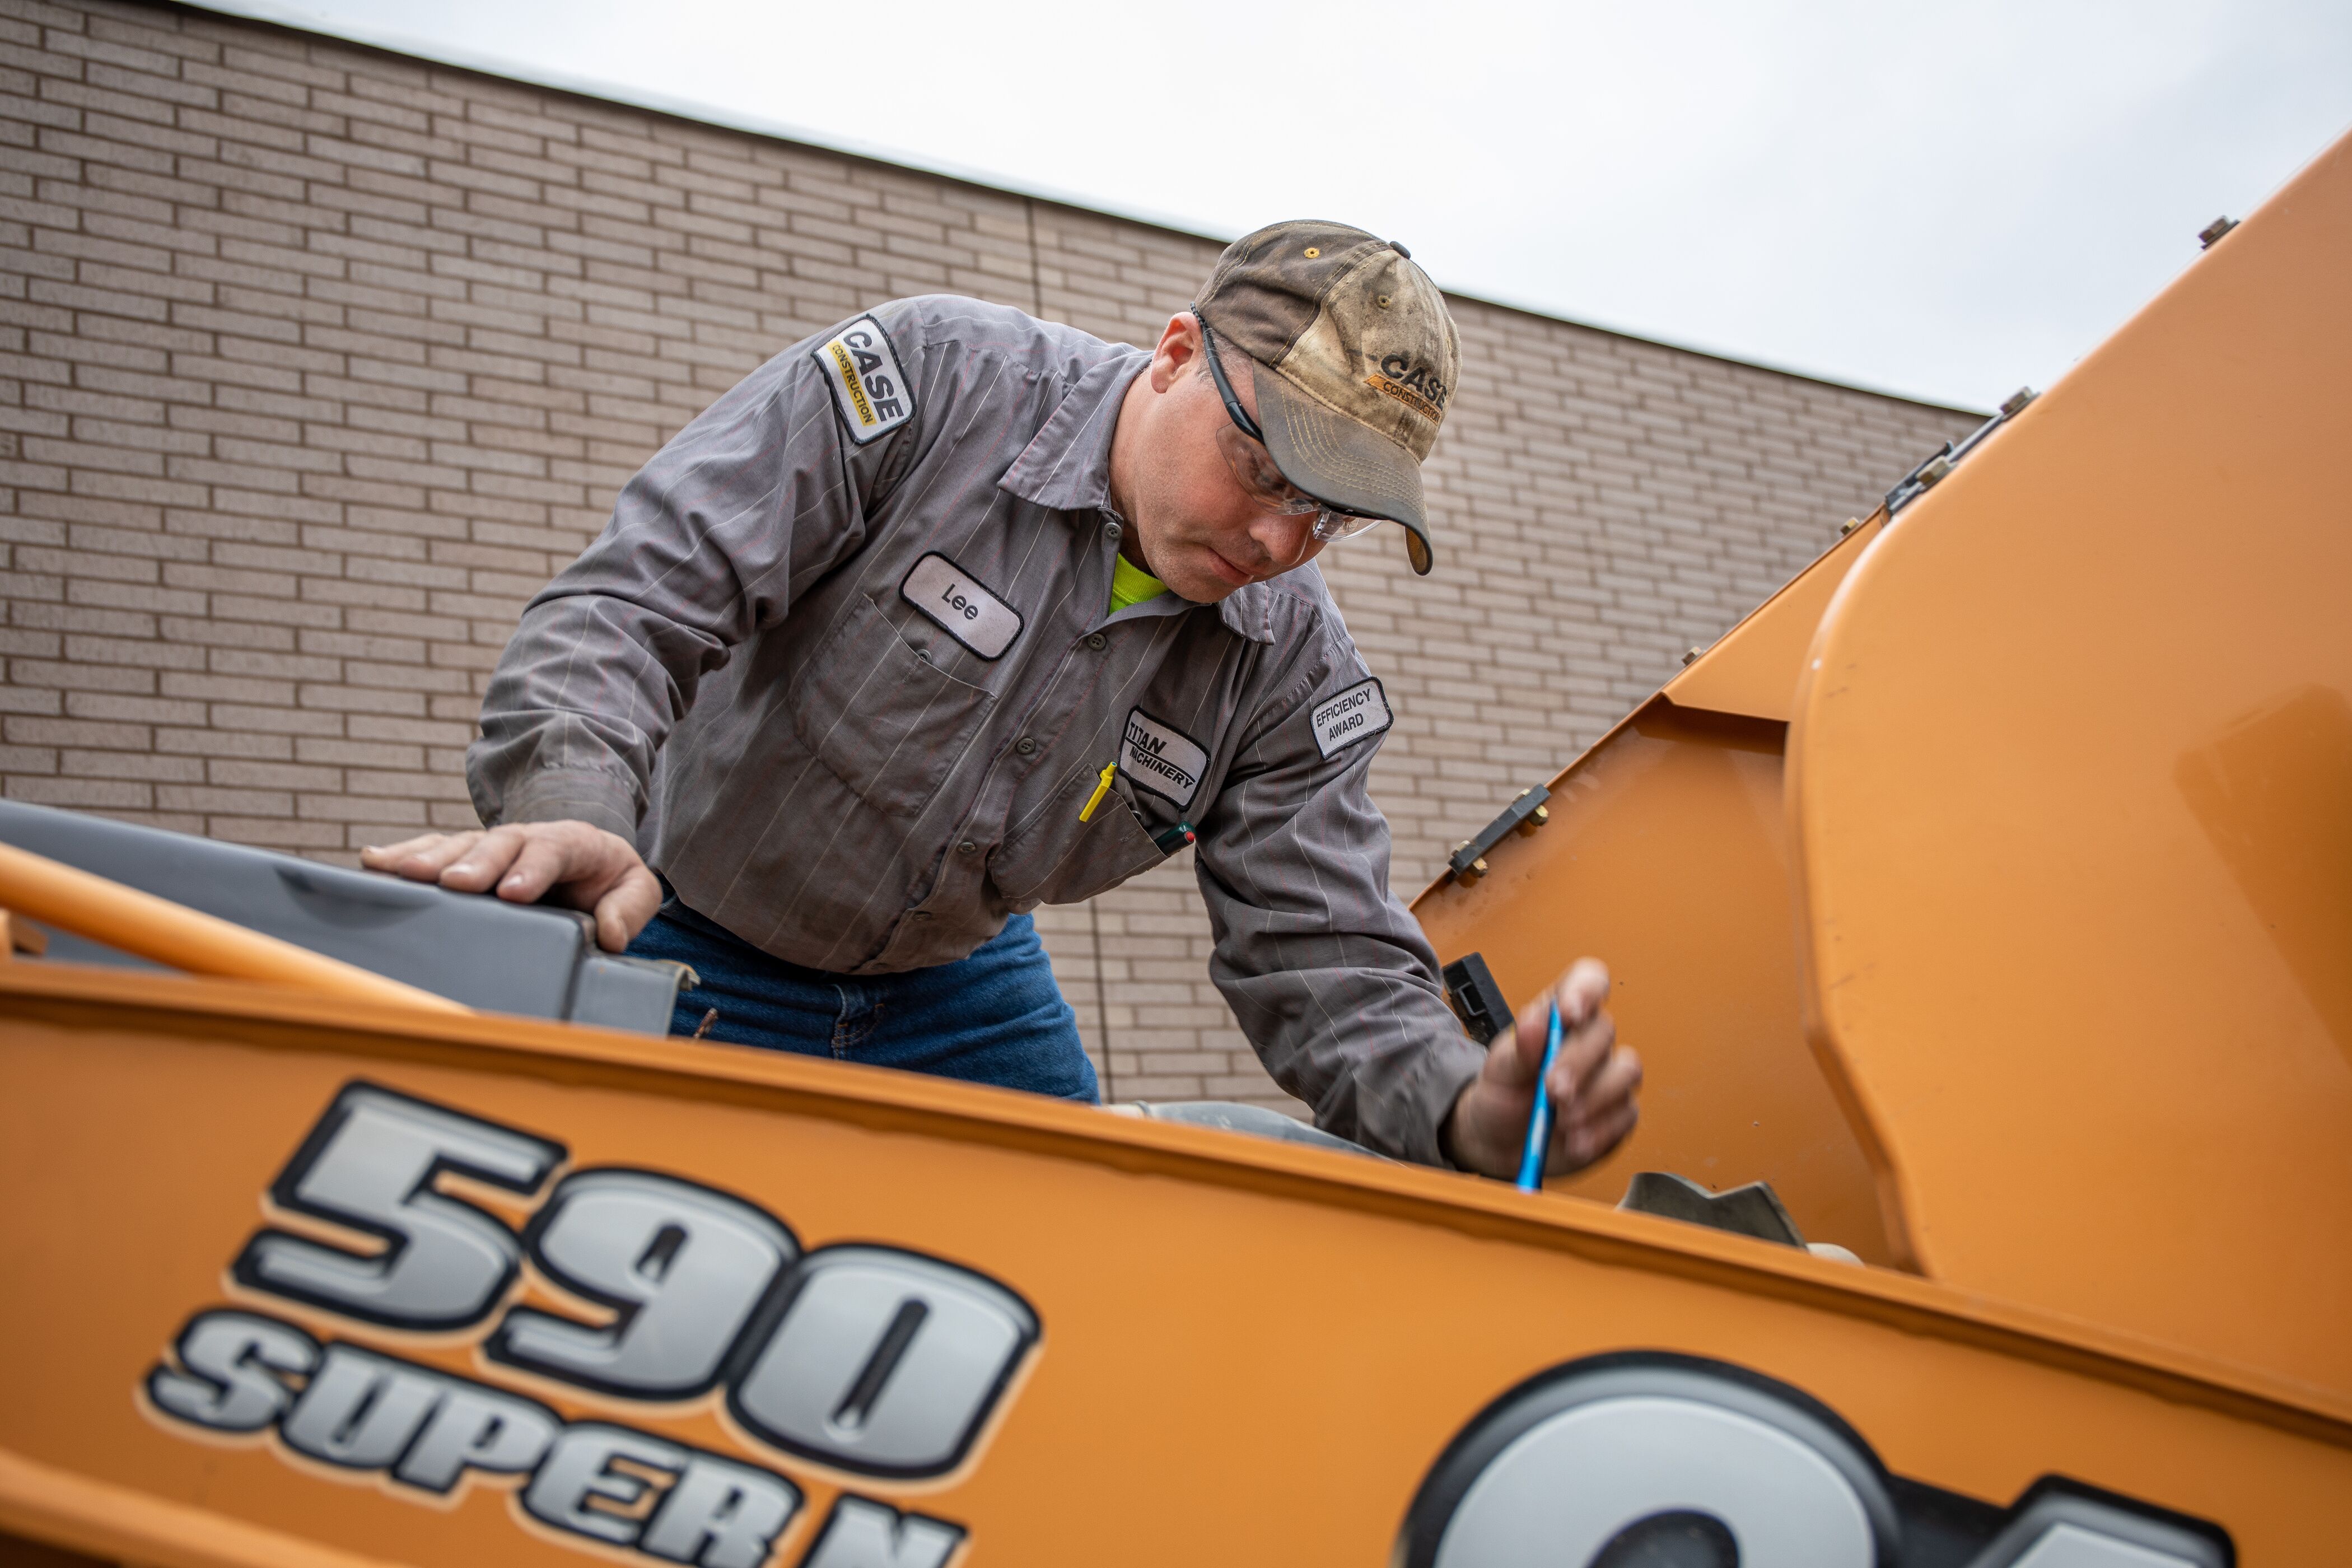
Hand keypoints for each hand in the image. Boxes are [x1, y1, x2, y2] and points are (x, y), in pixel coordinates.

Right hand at [360, 822, 661, 953]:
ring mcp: (491, 846)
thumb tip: (609, 935)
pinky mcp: (465, 857)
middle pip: (498, 844)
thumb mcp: (634, 889)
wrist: (588, 858)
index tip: (513, 893)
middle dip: (475, 864)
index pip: (553, 849)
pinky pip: (433, 851)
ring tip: (398, 872)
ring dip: (429, 858)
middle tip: (453, 885)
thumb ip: (628, 908)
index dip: (532, 870)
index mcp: (572, 843)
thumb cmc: (608, 878)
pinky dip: (402, 855)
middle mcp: (526, 837)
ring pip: (459, 845)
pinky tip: (372, 863)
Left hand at [1441, 958, 1641, 1181]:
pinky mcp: (1618, 1113)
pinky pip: (1626, 1114)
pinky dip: (1600, 1130)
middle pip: (1605, 1032)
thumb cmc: (1502, 1093)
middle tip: (1552, 1091)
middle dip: (1578, 1063)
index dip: (1586, 989)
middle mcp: (1590, 1042)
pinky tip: (1574, 1141)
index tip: (1569, 1014)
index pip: (1589, 980)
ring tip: (1562, 1121)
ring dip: (1595, 1098)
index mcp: (1561, 1017)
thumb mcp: (1498, 1069)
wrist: (1498, 1141)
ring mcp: (1609, 1076)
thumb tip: (1534, 1023)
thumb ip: (1518, 1048)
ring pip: (1627, 1071)